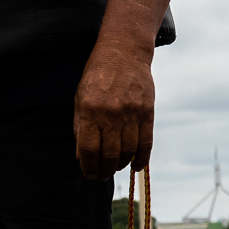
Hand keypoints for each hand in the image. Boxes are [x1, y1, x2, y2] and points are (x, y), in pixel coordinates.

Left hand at [74, 42, 154, 181]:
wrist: (124, 52)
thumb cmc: (97, 76)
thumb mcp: (80, 98)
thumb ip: (80, 127)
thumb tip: (82, 157)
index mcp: (90, 110)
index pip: (89, 150)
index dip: (89, 168)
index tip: (89, 175)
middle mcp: (111, 114)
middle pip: (109, 154)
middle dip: (104, 171)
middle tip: (101, 176)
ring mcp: (131, 113)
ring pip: (128, 151)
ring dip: (120, 165)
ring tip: (114, 168)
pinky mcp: (147, 111)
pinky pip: (146, 142)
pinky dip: (141, 158)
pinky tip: (135, 166)